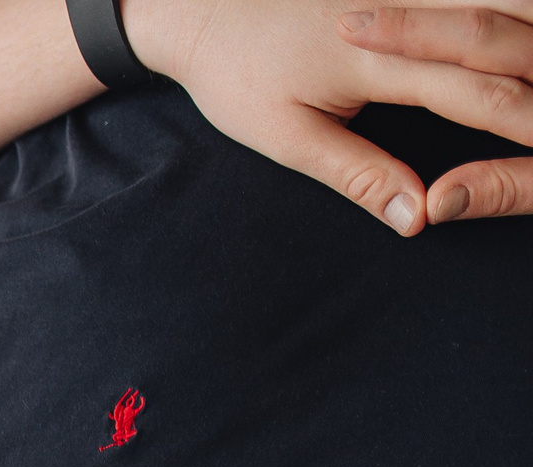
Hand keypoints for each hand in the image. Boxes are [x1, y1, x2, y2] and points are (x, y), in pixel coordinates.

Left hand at [128, 0, 532, 232]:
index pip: (479, 91)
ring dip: (527, 22)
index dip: (530, 118)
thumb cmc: (234, 77)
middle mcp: (405, 7)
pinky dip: (502, 3)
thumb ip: (358, 174)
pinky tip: (520, 21)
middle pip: (507, 30)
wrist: (195, 7)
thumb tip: (418, 216)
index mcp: (376, 62)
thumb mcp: (285, 136)